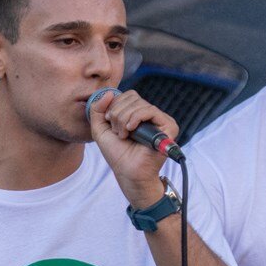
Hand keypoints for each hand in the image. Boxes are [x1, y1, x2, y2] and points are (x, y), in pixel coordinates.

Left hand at [87, 89, 178, 207]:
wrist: (128, 172)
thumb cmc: (117, 154)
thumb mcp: (100, 129)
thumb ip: (97, 109)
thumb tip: (109, 92)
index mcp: (138, 114)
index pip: (127, 96)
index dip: (114, 106)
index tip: (109, 123)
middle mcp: (151, 115)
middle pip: (132, 97)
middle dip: (118, 113)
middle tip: (117, 131)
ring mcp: (161, 120)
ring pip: (139, 103)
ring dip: (124, 118)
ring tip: (123, 135)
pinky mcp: (169, 126)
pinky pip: (150, 111)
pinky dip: (136, 118)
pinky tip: (130, 130)